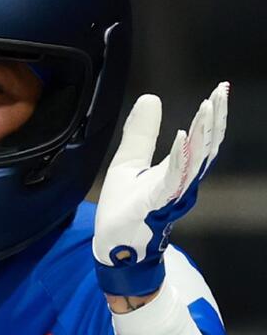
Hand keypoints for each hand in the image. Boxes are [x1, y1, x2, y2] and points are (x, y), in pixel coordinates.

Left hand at [93, 83, 226, 301]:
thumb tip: (151, 97)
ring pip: (195, 161)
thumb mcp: (128, 161)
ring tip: (208, 108)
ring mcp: (171, 194)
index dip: (213, 116)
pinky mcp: (154, 204)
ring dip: (203, 134)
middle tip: (222, 92)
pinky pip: (172, 179)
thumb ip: (141, 133)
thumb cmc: (124, 207)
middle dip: (216, 119)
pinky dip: (180, 158)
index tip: (221, 90)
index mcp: (178, 171)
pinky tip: (183, 137)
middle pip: (207, 148)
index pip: (203, 140)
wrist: (112, 244)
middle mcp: (182, 182)